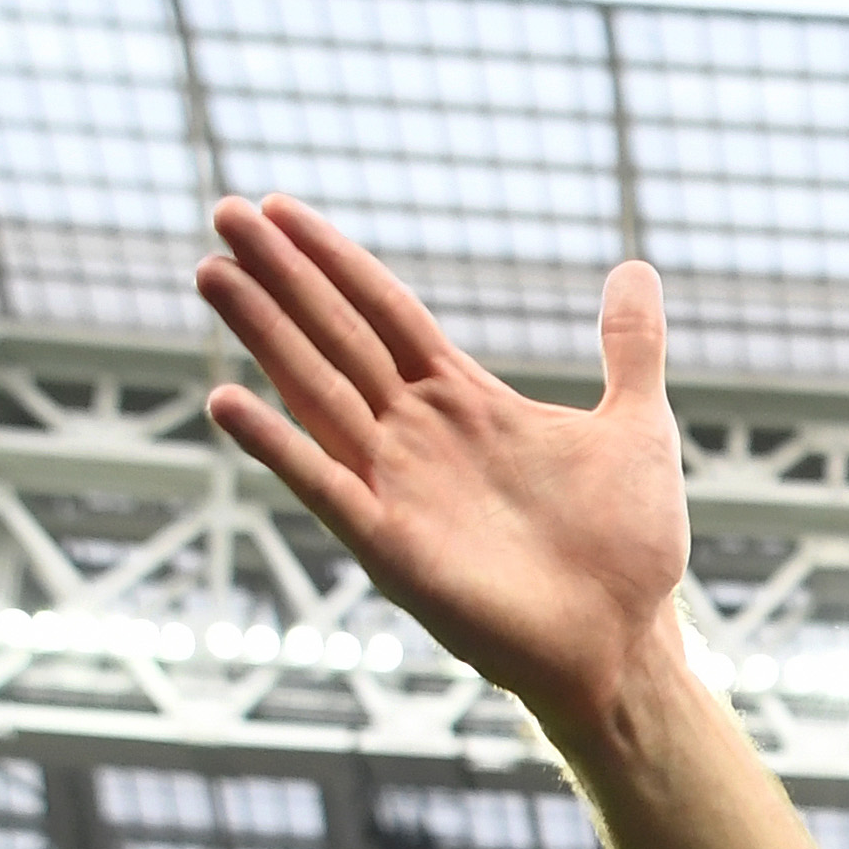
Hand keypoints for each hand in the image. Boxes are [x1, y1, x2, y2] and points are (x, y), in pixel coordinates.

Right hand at [193, 195, 688, 729]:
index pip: (384, 310)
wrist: (626, 640)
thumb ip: (630, 347)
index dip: (333, 259)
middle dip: (282, 276)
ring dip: (264, 335)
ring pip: (317, 391)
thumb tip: (636, 269)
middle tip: (223, 212)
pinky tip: (226, 400)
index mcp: (466, 401)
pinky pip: (324, 486)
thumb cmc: (628, 546)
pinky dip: (276, 446)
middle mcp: (419, 435)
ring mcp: (398, 487)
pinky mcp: (391, 546)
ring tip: (211, 273)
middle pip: (338, 335)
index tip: (278, 208)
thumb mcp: (637, 426)